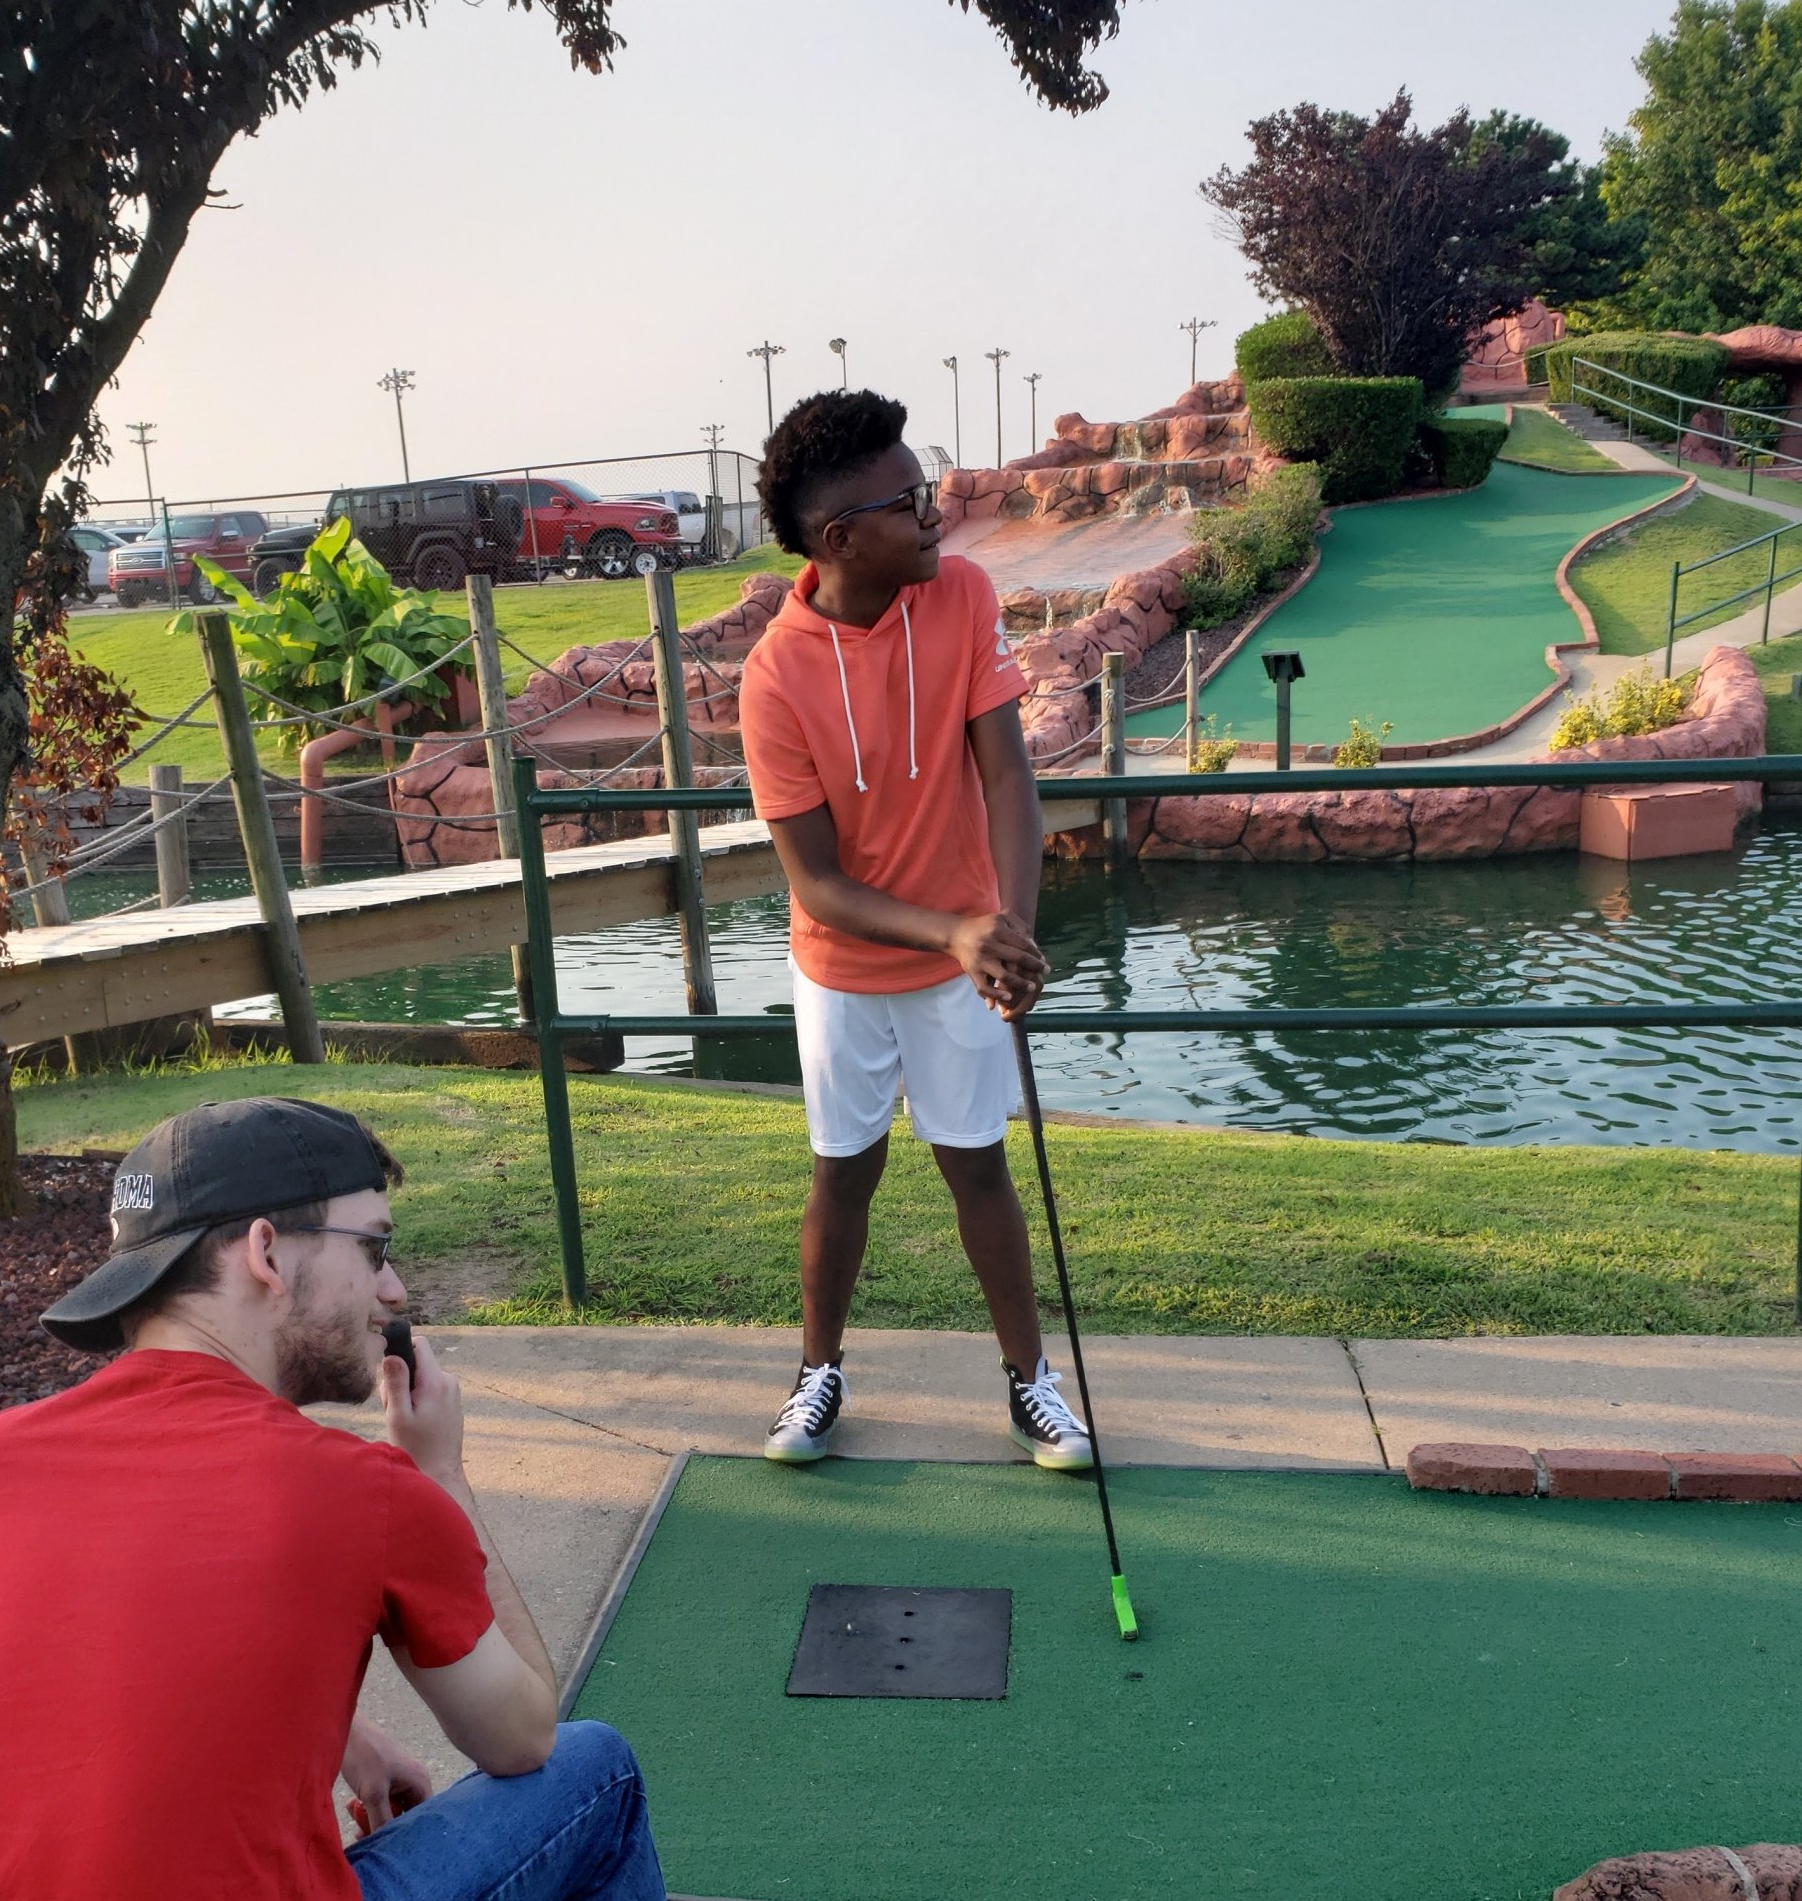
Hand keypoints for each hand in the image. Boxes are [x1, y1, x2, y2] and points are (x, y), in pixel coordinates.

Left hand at [341, 1715, 431, 1837]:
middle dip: (386, 1826)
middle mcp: (412, 1781)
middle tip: (365, 1834)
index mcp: (419, 1781)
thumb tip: (387, 1845)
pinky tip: (351, 1806)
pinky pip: (380, 1802)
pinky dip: (366, 1808)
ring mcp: (397, 1781)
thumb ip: (381, 1820)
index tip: (388, 1843)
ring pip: (390, 1811)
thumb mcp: (373, 1793)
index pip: (422, 1817)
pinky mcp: (383, 1781)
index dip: (407, 1832)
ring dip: (372, 1818)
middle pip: (405, 1816)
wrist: (345, 1731)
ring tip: (355, 1818)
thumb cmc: (365, 1755)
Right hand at [381, 1334, 464, 1487]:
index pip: (419, 1344)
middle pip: (417, 1364)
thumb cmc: (416, 1448)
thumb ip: (395, 1384)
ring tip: (405, 1420)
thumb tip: (391, 1355)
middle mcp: (448, 1381)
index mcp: (436, 1381)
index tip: (389, 1375)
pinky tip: (416, 1423)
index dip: (400, 1352)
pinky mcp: (452, 1401)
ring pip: (422, 1378)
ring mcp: (453, 1391)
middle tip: (394, 1409)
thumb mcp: (398, 1416)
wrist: (440, 1472)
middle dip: (401, 1380)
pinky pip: (430, 1390)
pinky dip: (418, 1401)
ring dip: (408, 1394)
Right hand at [948, 911, 1048, 1019]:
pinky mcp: (972, 972)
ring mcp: (980, 960)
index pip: (1023, 944)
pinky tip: (1008, 998)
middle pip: (1018, 959)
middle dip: (1035, 967)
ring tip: (1032, 987)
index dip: (1036, 954)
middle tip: (1045, 972)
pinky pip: (984, 988)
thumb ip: (1020, 926)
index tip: (1044, 961)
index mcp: (997, 930)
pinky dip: (996, 995)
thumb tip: (1034, 945)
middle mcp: (989, 945)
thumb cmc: (985, 926)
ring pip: (1004, 976)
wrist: (957, 934)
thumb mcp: (1002, 917)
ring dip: (1021, 984)